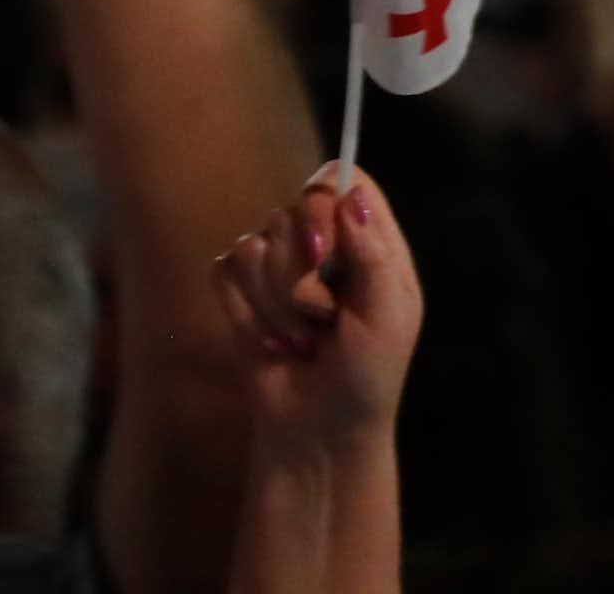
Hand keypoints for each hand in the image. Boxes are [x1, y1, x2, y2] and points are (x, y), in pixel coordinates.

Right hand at [213, 170, 422, 450]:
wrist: (320, 434)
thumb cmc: (368, 375)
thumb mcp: (388, 315)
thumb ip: (373, 254)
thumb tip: (351, 195)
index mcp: (369, 238)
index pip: (341, 180)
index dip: (324, 203)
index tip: (322, 250)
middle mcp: (323, 242)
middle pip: (292, 210)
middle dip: (301, 273)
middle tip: (323, 318)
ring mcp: (279, 265)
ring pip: (256, 244)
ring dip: (278, 305)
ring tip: (304, 340)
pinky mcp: (240, 292)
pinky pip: (225, 272)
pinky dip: (247, 313)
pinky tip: (271, 343)